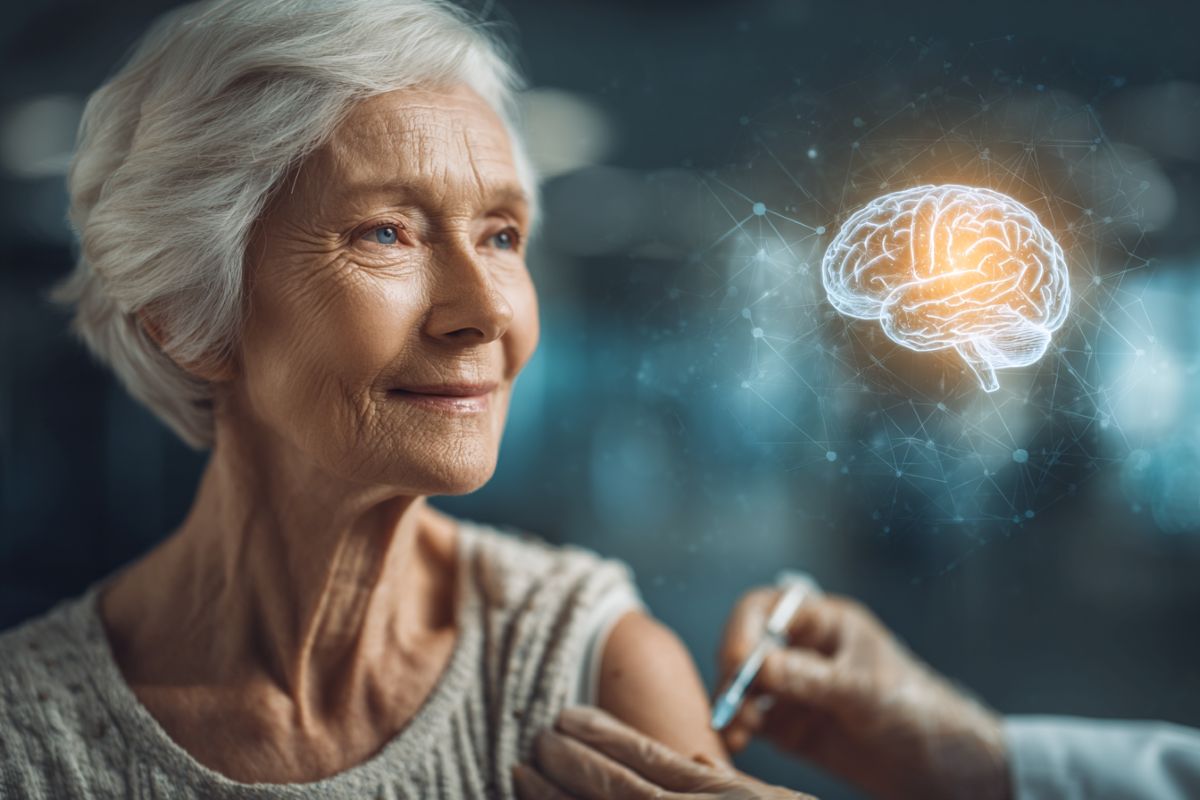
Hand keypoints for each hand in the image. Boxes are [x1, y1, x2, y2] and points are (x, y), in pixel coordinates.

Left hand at [514, 706, 815, 799]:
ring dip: (559, 796)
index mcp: (722, 799)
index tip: (568, 716)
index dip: (605, 735)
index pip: (652, 760)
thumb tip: (692, 764)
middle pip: (621, 789)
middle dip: (571, 762)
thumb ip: (722, 788)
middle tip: (533, 738)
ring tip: (521, 771)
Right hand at [719, 591, 1010, 799]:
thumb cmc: (919, 712)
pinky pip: (756, 723)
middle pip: (747, 649)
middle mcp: (805, 652)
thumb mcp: (865, 692)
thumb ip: (812, 679)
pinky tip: (739, 744)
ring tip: (736, 734)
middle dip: (734, 675)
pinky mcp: (794, 727)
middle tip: (733, 706)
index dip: (744, 631)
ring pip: (746, 688)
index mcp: (825, 624)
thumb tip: (760, 665)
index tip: (738, 663)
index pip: (765, 610)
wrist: (947, 770)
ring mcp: (797, 690)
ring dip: (734, 706)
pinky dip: (742, 730)